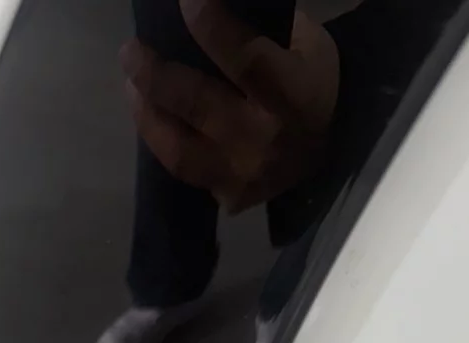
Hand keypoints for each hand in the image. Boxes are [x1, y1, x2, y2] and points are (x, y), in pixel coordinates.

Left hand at [122, 0, 339, 210]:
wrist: (338, 143)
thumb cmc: (314, 79)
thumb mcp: (302, 43)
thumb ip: (258, 29)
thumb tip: (205, 7)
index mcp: (292, 96)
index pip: (245, 59)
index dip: (210, 28)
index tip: (185, 1)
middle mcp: (264, 141)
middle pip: (196, 105)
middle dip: (154, 75)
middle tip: (130, 52)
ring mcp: (244, 176)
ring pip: (178, 151)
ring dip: (147, 116)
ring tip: (132, 88)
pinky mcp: (231, 196)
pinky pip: (184, 172)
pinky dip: (163, 144)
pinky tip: (154, 120)